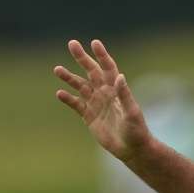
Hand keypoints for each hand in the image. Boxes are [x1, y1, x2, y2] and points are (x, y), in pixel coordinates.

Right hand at [54, 39, 151, 162]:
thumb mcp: (132, 112)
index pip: (108, 68)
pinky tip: (59, 93)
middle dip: (82, 58)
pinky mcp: (89, 116)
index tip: (94, 43)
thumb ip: (124, 94)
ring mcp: (96, 103)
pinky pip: (76, 104)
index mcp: (116, 89)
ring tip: (57, 69)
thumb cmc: (136, 130)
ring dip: (69, 77)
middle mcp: (105, 93)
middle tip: (72, 43)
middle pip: (91, 71)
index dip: (102, 55)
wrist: (131, 149)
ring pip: (80, 86)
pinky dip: (68, 99)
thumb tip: (119, 76)